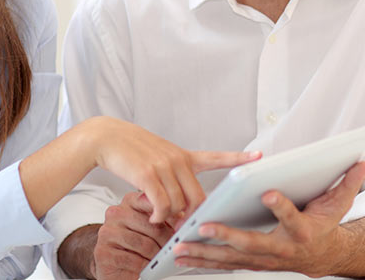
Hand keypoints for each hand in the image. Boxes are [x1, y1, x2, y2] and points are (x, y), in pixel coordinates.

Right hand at [86, 116, 260, 222]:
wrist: (106, 138)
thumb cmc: (131, 151)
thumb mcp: (158, 158)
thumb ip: (173, 178)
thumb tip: (177, 208)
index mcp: (183, 156)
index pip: (216, 157)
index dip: (238, 159)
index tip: (258, 156)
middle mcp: (177, 160)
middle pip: (197, 197)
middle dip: (192, 215)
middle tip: (184, 227)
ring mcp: (164, 166)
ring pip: (179, 204)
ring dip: (170, 217)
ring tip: (159, 218)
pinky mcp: (148, 175)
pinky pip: (162, 205)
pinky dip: (159, 216)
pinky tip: (154, 217)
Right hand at [90, 191, 173, 279]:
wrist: (109, 260)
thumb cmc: (132, 242)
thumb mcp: (150, 226)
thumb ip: (165, 217)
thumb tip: (186, 217)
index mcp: (130, 202)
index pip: (154, 203)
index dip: (171, 217)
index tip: (180, 227)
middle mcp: (116, 213)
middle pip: (153, 227)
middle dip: (167, 242)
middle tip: (174, 250)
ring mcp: (108, 232)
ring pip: (144, 245)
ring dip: (157, 256)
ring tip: (161, 260)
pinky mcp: (103, 251)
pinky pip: (133, 260)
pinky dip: (144, 267)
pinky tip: (146, 268)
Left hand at [171, 161, 364, 276]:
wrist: (322, 256)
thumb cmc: (324, 226)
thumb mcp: (338, 204)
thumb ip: (347, 183)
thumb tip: (361, 161)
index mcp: (301, 232)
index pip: (290, 218)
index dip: (281, 206)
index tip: (268, 193)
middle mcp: (280, 249)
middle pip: (251, 244)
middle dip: (226, 237)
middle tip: (205, 226)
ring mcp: (263, 260)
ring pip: (231, 259)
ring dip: (204, 254)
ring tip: (181, 247)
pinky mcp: (251, 263)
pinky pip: (224, 264)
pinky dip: (202, 262)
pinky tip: (181, 257)